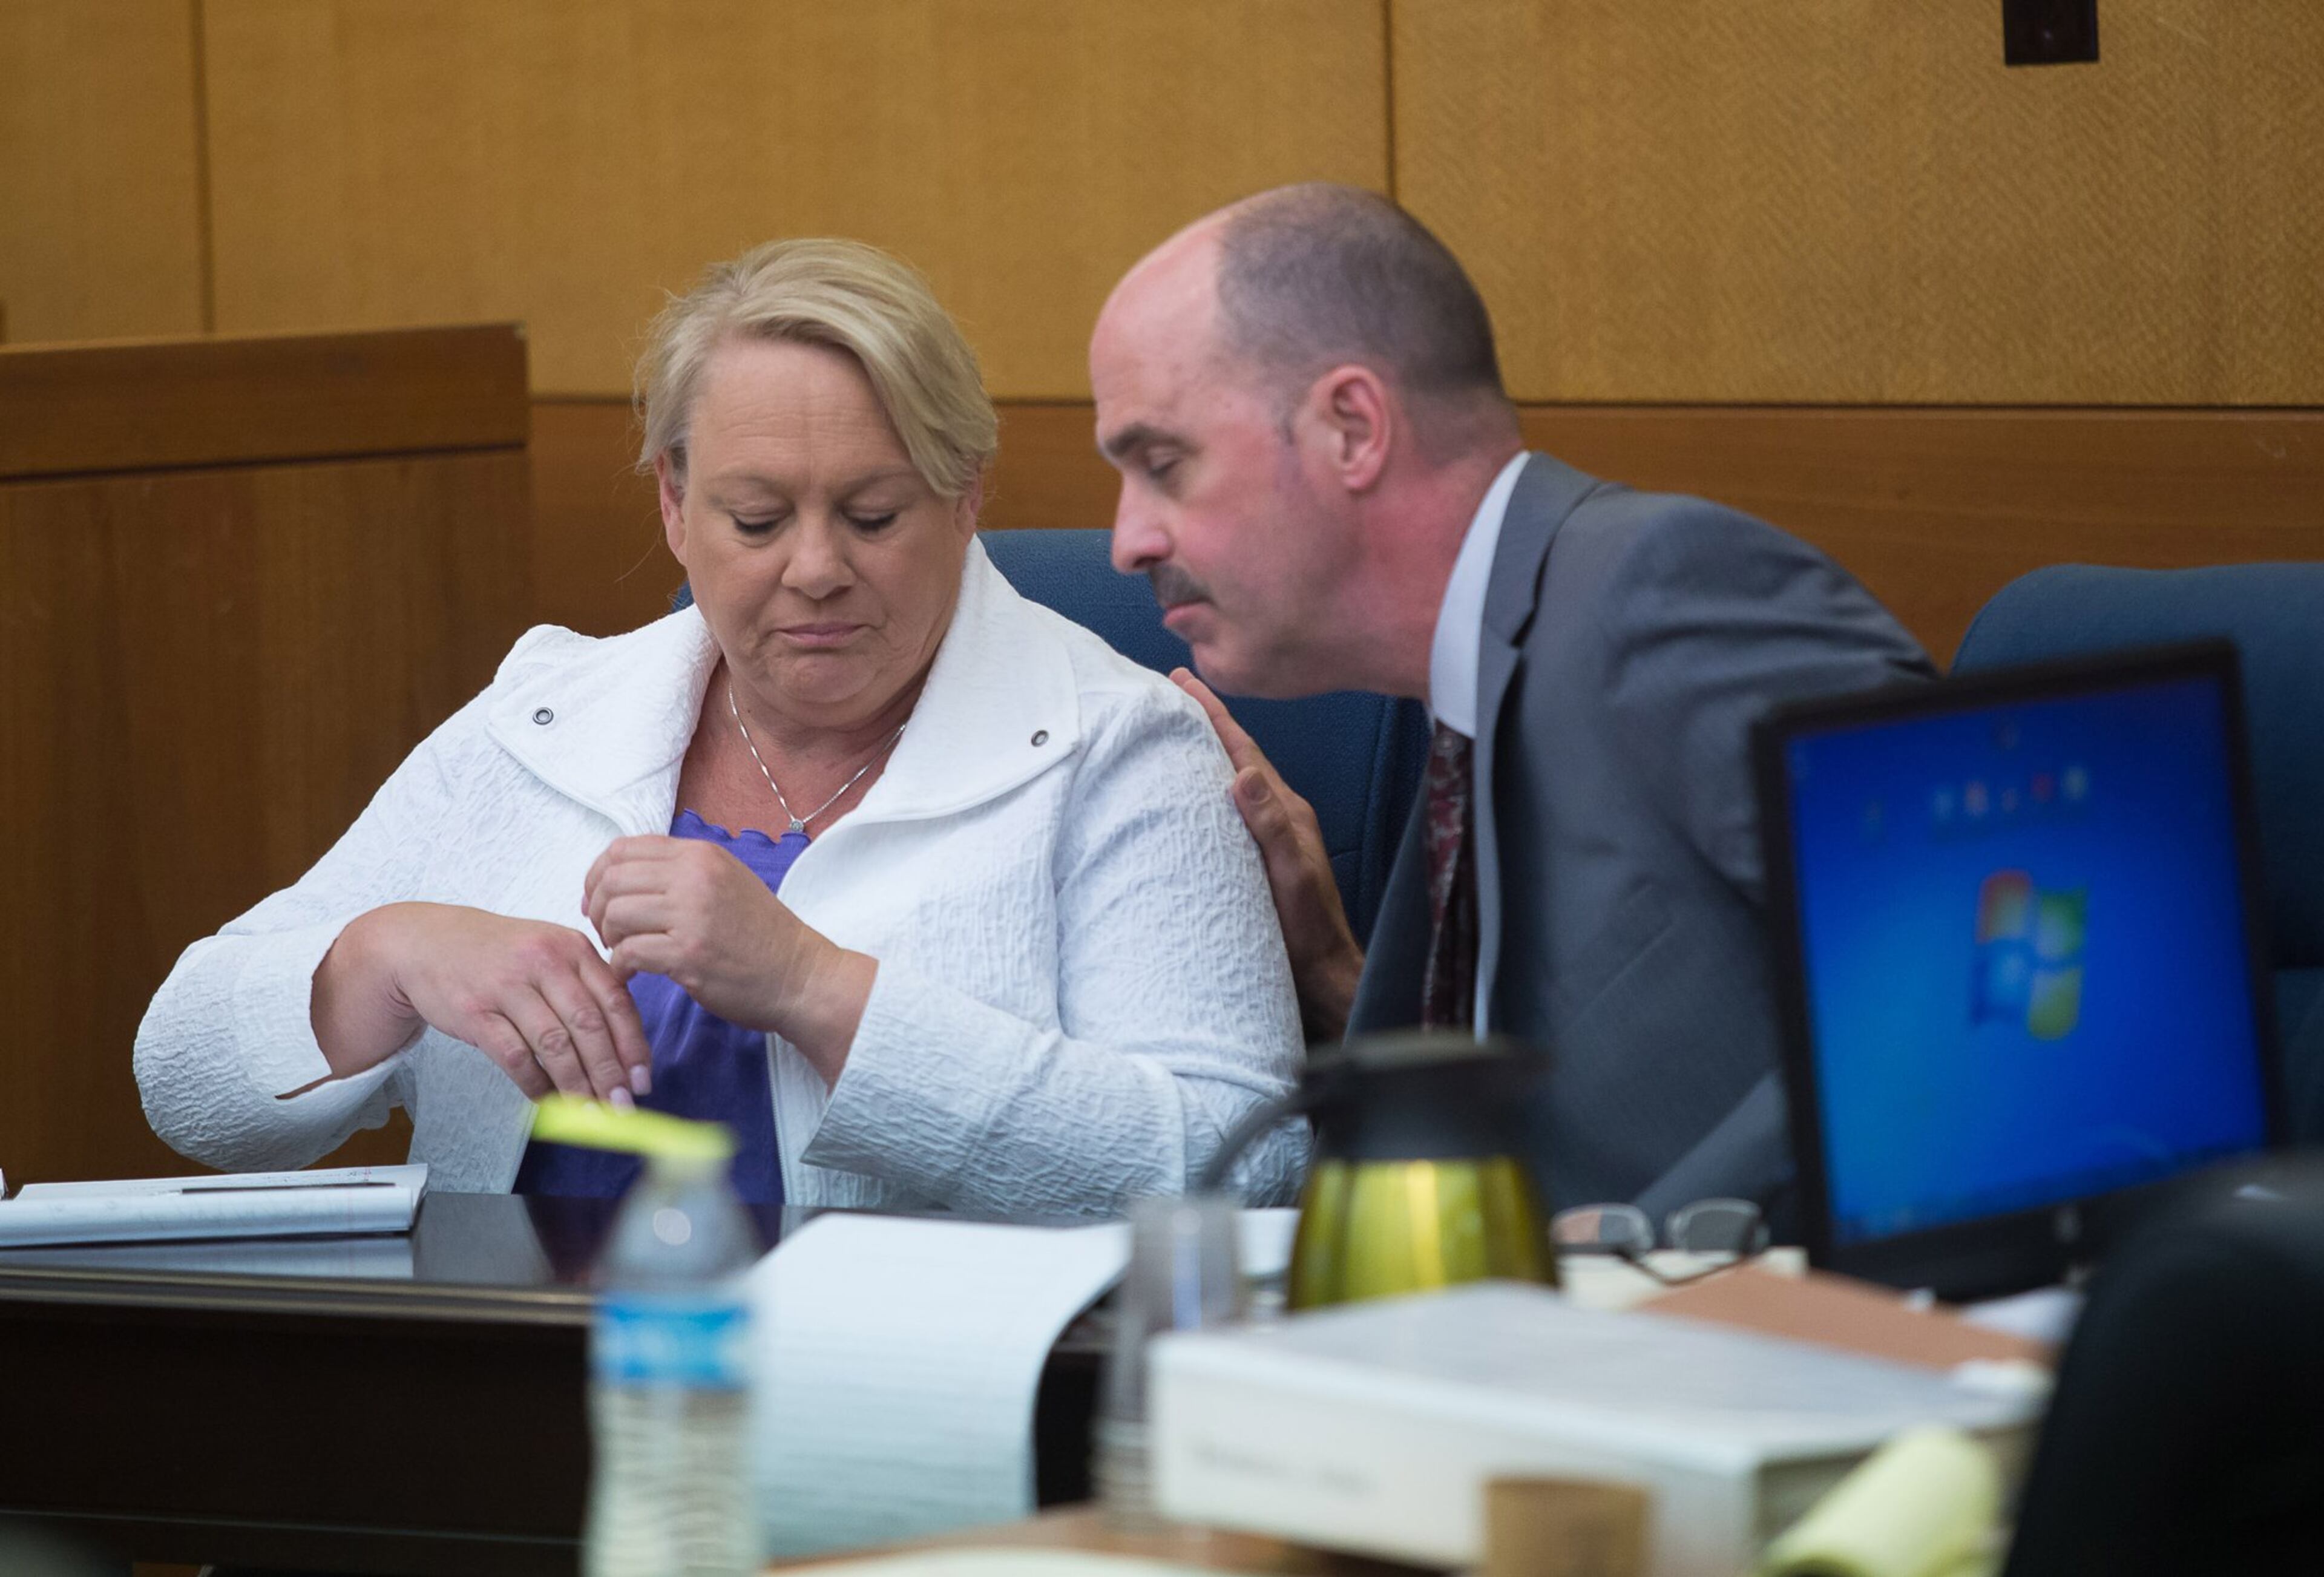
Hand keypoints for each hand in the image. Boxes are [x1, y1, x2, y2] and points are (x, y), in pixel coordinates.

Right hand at [315, 903, 651, 1102]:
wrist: (426, 941)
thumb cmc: (497, 952)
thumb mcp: (548, 950)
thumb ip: (587, 984)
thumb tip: (626, 1043)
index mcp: (571, 946)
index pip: (615, 1000)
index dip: (633, 1045)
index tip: (643, 1078)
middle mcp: (543, 962)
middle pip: (589, 1026)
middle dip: (610, 1073)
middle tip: (623, 1105)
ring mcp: (507, 986)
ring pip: (555, 1045)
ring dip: (577, 1086)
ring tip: (592, 1114)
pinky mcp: (476, 1012)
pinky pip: (515, 1057)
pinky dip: (536, 1084)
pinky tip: (548, 1101)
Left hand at [582, 835, 875, 1083]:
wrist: (799, 975)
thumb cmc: (760, 934)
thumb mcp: (724, 881)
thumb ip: (680, 871)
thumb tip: (622, 876)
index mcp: (701, 854)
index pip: (623, 849)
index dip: (598, 875)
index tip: (598, 900)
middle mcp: (695, 876)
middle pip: (613, 879)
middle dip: (597, 908)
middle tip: (606, 931)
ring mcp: (693, 914)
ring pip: (616, 913)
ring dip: (609, 937)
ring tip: (622, 952)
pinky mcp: (690, 954)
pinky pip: (629, 952)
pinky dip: (619, 966)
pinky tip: (631, 974)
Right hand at [1172, 668, 1364, 1042]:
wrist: (1322, 972)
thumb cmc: (1309, 929)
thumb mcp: (1291, 873)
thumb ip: (1273, 825)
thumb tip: (1243, 774)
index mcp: (1286, 810)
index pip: (1244, 751)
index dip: (1213, 715)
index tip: (1182, 683)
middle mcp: (1277, 815)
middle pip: (1235, 756)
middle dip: (1203, 722)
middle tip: (1168, 693)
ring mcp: (1267, 835)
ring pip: (1230, 780)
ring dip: (1203, 753)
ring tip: (1170, 730)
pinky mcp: (1255, 856)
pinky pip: (1224, 810)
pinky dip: (1203, 790)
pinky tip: (1185, 793)